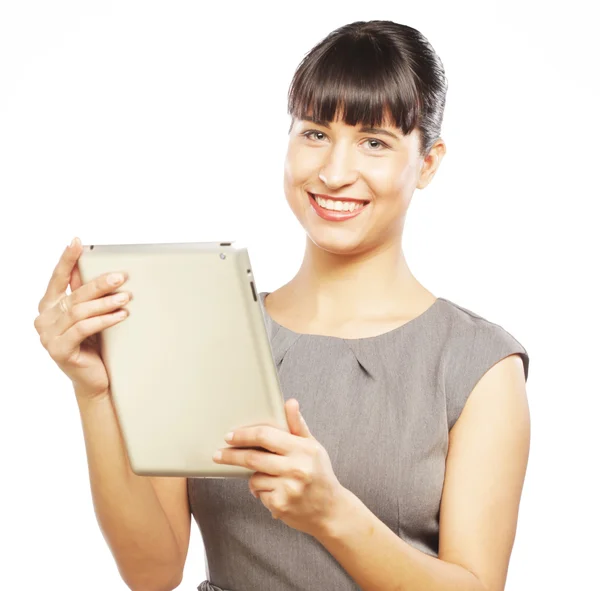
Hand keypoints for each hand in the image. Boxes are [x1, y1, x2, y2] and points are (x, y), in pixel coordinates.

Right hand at [34, 237, 131, 399]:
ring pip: (79, 311)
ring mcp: (48, 336)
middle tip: (121, 277)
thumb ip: (86, 295)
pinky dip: (104, 320)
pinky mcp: (59, 350)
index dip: (67, 260)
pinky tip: (121, 316)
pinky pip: (83, 329)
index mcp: (48, 306)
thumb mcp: (89, 316)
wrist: (95, 380)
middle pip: (74, 295)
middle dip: (99, 284)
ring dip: (105, 302)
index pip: (58, 278)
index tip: (77, 242)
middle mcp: (44, 319)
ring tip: (126, 298)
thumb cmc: (95, 346)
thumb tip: (98, 266)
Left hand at [213, 398, 346, 537]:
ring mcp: (288, 488)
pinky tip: (276, 492)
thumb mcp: (313, 447)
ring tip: (269, 478)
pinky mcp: (281, 505)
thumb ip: (298, 426)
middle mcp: (296, 468)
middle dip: (232, 455)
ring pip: (254, 478)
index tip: (230, 436)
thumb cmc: (319, 475)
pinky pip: (259, 494)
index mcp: (303, 449)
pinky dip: (262, 492)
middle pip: (253, 458)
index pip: (266, 435)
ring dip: (254, 477)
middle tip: (218, 454)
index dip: (244, 435)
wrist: (330, 511)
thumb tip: (290, 402)